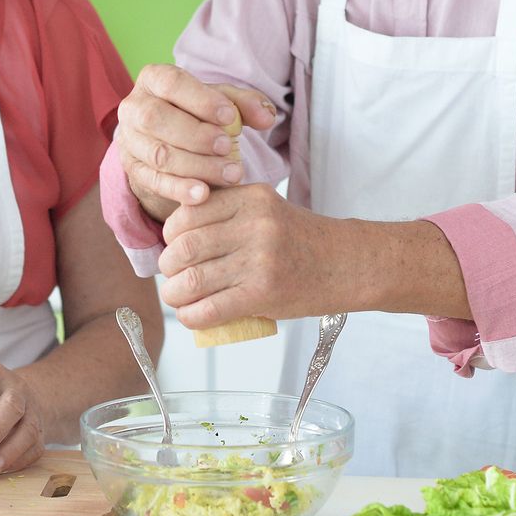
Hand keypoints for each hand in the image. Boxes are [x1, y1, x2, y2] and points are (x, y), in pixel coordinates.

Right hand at [114, 64, 277, 219]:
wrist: (170, 142)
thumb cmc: (198, 114)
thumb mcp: (220, 103)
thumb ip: (246, 105)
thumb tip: (267, 117)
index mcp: (153, 79)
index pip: (171, 83)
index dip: (200, 100)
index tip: (229, 116)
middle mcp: (134, 107)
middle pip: (156, 119)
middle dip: (195, 135)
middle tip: (228, 147)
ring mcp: (130, 141)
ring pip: (158, 154)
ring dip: (196, 166)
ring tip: (231, 174)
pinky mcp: (133, 170)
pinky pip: (153, 181)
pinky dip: (179, 189)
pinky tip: (203, 195)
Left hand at [156, 184, 336, 327]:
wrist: (347, 264)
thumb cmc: (300, 240)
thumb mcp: (265, 209)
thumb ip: (226, 213)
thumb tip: (173, 235)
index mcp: (250, 198)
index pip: (188, 213)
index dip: (170, 234)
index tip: (174, 246)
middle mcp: (254, 225)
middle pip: (184, 247)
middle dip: (168, 266)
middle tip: (173, 275)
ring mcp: (259, 260)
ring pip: (192, 280)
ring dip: (174, 294)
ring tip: (178, 297)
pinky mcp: (263, 294)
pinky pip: (210, 309)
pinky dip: (191, 316)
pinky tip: (191, 316)